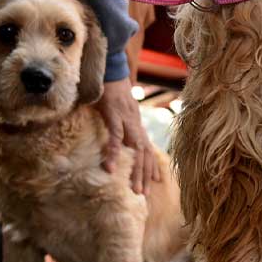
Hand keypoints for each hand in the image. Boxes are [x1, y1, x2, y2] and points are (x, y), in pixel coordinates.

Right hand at [96, 78, 160, 193]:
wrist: (109, 67)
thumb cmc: (110, 88)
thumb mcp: (116, 108)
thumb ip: (117, 121)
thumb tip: (113, 132)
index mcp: (135, 122)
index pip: (147, 148)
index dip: (151, 165)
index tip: (152, 182)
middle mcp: (135, 123)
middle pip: (144, 153)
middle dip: (144, 175)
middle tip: (143, 195)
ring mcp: (127, 119)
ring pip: (135, 150)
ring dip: (135, 171)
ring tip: (134, 190)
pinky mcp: (114, 115)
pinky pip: (115, 138)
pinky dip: (114, 154)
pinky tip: (111, 169)